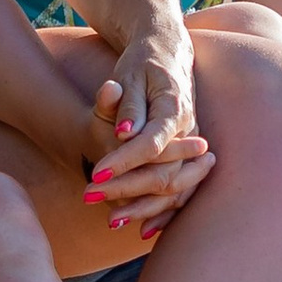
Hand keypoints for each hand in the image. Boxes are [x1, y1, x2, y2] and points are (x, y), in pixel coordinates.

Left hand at [82, 28, 206, 240]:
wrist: (168, 50)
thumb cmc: (143, 62)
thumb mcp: (130, 75)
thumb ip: (128, 105)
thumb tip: (125, 133)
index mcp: (175, 108)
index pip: (151, 144)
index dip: (123, 162)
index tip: (93, 174)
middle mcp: (189, 131)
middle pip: (163, 172)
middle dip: (126, 189)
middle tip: (89, 196)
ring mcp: (192, 146)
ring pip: (175, 188)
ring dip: (145, 208)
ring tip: (111, 221)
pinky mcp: (190, 157)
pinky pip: (183, 192)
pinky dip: (165, 213)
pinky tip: (144, 230)